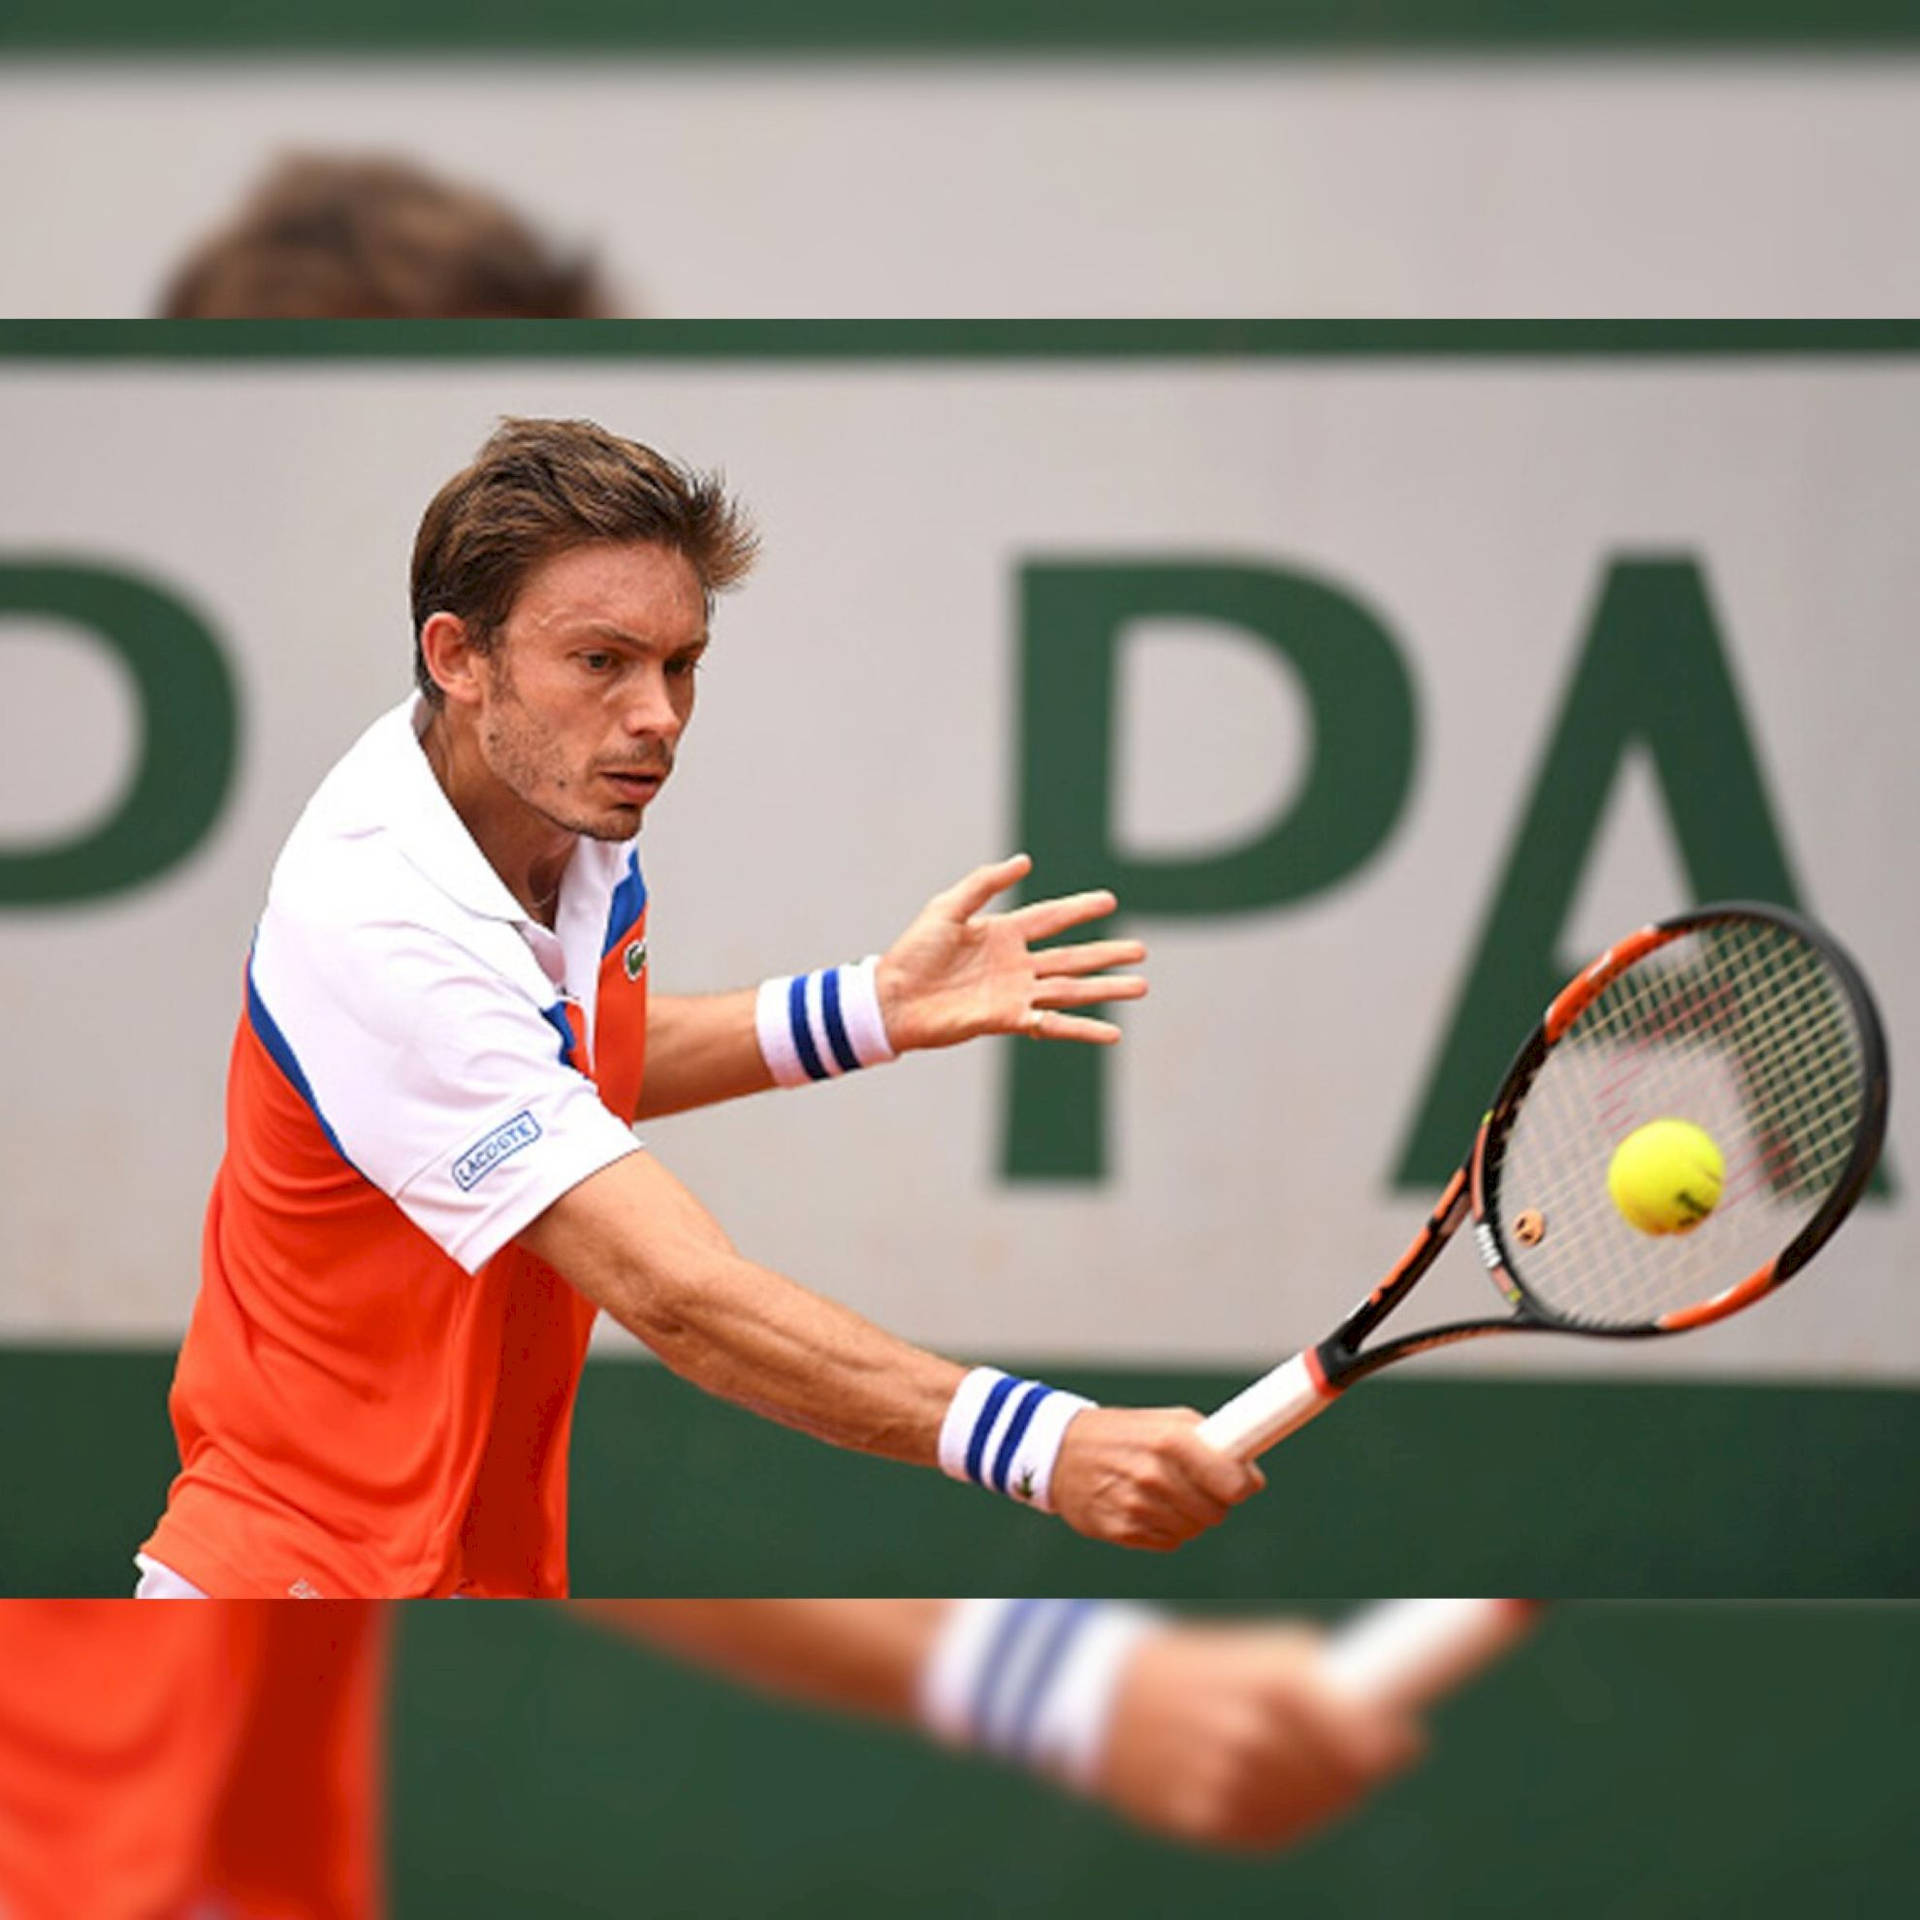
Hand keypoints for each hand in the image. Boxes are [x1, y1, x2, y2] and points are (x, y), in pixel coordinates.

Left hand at [874, 853, 1145, 1052]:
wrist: (890, 998)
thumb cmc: (913, 951)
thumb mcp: (948, 907)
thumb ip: (985, 883)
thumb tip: (1025, 861)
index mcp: (1003, 933)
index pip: (1052, 918)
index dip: (1080, 908)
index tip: (1111, 901)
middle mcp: (1015, 964)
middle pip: (1072, 956)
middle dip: (1107, 954)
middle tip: (1142, 950)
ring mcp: (1014, 992)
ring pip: (1071, 989)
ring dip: (1106, 989)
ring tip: (1141, 986)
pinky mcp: (1007, 1019)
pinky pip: (1052, 1023)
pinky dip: (1082, 1029)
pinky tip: (1112, 1032)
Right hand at [1049, 1408, 1263, 1550]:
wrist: (1060, 1451)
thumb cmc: (1124, 1433)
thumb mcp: (1166, 1420)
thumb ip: (1211, 1442)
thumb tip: (1252, 1476)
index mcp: (1170, 1441)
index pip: (1234, 1483)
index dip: (1243, 1486)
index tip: (1242, 1483)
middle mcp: (1154, 1475)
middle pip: (1217, 1512)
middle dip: (1214, 1500)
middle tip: (1197, 1484)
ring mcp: (1137, 1506)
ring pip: (1194, 1530)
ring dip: (1189, 1516)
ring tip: (1166, 1492)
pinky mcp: (1122, 1531)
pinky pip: (1168, 1541)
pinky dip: (1166, 1528)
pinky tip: (1147, 1507)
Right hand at [1097, 1623, 1424, 1849]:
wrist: (1100, 1694)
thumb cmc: (1193, 1666)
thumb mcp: (1253, 1651)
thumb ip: (1317, 1681)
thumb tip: (1390, 1720)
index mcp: (1271, 1681)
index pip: (1359, 1735)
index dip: (1388, 1745)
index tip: (1406, 1740)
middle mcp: (1250, 1732)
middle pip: (1339, 1778)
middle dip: (1360, 1769)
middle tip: (1369, 1758)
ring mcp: (1224, 1781)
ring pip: (1306, 1810)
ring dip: (1322, 1795)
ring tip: (1317, 1772)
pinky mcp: (1200, 1819)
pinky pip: (1266, 1831)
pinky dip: (1282, 1816)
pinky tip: (1277, 1792)